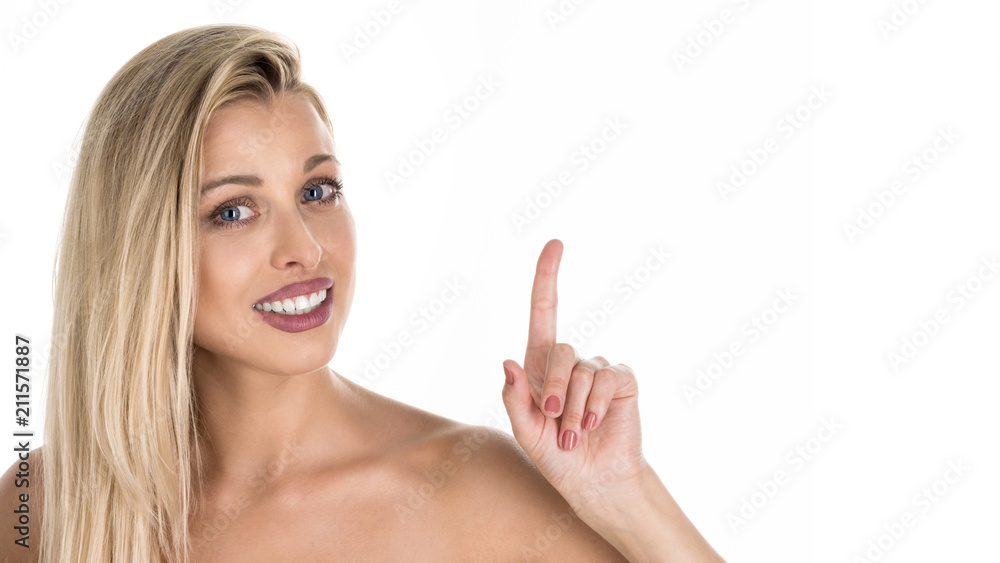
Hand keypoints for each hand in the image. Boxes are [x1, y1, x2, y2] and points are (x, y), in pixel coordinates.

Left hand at [501, 239, 647, 519]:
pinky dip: (597, 403)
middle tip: (555, 420)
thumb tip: (507, 362)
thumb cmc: (557, 456)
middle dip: (554, 388)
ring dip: (576, 408)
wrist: (594, 481)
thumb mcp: (526, 432)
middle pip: (559, 350)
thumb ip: (514, 399)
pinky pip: (607, 378)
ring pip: (582, 371)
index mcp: (540, 366)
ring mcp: (598, 369)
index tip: (555, 244)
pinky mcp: (622, 380)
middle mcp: (570, 362)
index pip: (544, 312)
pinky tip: (596, 424)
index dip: (547, 277)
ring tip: (576, 434)